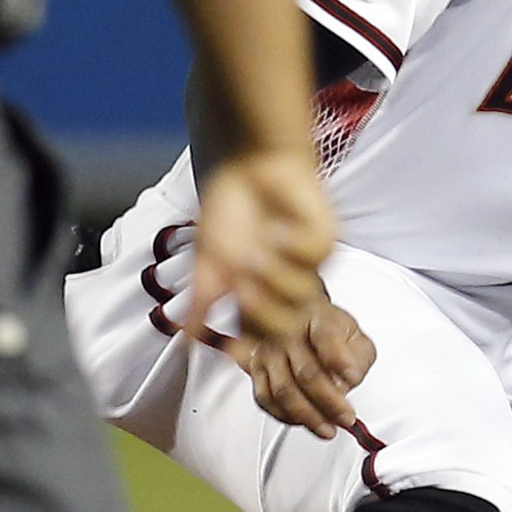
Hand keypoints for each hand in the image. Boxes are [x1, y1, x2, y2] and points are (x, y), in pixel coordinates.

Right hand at [187, 146, 334, 346]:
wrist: (247, 165)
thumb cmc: (228, 211)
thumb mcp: (207, 259)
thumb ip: (200, 298)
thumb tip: (185, 336)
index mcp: (260, 297)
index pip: (259, 338)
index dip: (248, 343)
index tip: (232, 345)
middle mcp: (287, 287)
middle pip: (285, 326)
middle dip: (260, 309)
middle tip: (241, 285)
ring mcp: (310, 266)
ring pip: (301, 293)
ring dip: (273, 273)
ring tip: (255, 249)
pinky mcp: (325, 239)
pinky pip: (314, 257)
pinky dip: (291, 244)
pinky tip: (276, 227)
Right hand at [229, 299, 373, 435]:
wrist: (295, 319)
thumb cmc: (326, 330)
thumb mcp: (354, 336)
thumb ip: (358, 358)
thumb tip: (348, 382)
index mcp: (318, 317)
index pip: (326, 336)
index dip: (340, 359)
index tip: (353, 377)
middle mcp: (288, 332)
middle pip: (306, 372)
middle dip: (329, 402)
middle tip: (346, 417)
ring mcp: (269, 351)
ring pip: (284, 391)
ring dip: (308, 416)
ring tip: (327, 428)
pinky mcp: (256, 368)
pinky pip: (265, 399)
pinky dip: (285, 416)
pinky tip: (302, 422)